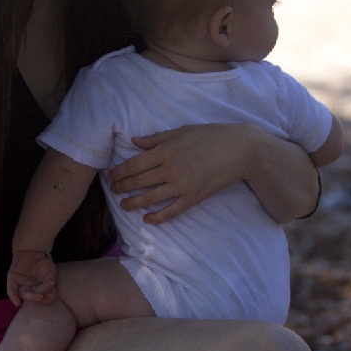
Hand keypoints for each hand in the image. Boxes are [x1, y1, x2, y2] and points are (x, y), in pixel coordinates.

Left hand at [7, 250, 57, 304]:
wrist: (33, 249)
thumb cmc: (44, 262)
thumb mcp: (51, 273)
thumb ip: (50, 284)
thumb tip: (48, 293)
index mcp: (39, 289)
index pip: (43, 298)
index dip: (47, 299)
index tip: (50, 295)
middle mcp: (29, 288)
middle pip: (32, 297)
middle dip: (36, 298)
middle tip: (41, 297)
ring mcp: (20, 284)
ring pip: (23, 294)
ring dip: (29, 297)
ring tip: (37, 296)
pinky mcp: (12, 279)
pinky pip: (11, 289)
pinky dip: (13, 296)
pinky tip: (17, 303)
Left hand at [108, 124, 251, 223]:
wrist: (239, 150)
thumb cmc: (210, 136)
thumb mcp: (181, 131)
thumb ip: (156, 139)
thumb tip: (134, 142)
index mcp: (165, 151)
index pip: (134, 165)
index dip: (119, 172)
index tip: (111, 176)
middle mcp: (170, 170)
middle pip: (138, 182)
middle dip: (122, 188)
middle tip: (114, 190)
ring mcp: (182, 186)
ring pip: (150, 199)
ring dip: (133, 203)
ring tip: (124, 205)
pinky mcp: (193, 198)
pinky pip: (171, 212)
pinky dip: (157, 217)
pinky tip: (147, 219)